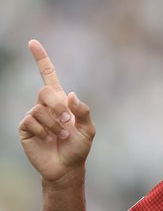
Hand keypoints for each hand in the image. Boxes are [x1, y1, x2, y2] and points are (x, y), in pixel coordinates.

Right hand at [18, 39, 94, 182]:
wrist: (67, 168)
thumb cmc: (78, 148)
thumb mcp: (89, 130)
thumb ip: (83, 112)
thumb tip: (71, 95)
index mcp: (61, 101)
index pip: (48, 75)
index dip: (41, 59)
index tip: (32, 42)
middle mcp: (45, 106)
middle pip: (45, 91)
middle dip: (58, 107)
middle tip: (68, 123)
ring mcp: (34, 116)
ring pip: (39, 109)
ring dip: (54, 125)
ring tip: (61, 137)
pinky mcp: (25, 128)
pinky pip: (31, 121)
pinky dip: (44, 131)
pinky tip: (48, 140)